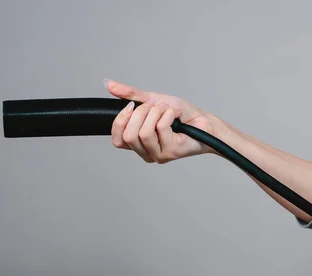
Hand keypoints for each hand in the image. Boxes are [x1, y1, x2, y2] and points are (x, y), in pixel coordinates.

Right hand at [104, 78, 218, 162]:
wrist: (203, 120)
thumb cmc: (180, 114)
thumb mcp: (151, 100)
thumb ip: (130, 94)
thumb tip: (108, 84)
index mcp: (137, 144)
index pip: (117, 140)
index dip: (120, 121)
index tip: (132, 106)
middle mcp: (146, 152)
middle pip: (128, 135)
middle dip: (141, 114)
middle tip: (155, 107)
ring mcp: (158, 155)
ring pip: (143, 133)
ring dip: (156, 113)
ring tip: (166, 110)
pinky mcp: (170, 152)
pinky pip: (160, 129)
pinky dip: (167, 115)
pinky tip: (175, 116)